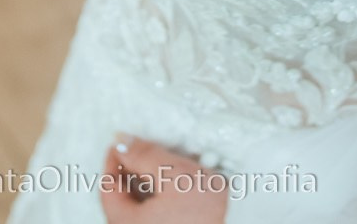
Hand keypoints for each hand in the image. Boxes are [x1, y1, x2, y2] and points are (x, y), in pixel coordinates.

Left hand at [100, 136, 227, 223]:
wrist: (248, 223)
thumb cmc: (209, 209)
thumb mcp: (174, 172)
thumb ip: (142, 155)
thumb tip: (120, 140)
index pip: (107, 189)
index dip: (113, 161)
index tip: (122, 143)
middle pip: (122, 203)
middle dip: (130, 174)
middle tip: (140, 152)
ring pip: (140, 212)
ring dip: (145, 188)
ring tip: (160, 168)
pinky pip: (155, 219)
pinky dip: (159, 203)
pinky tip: (174, 190)